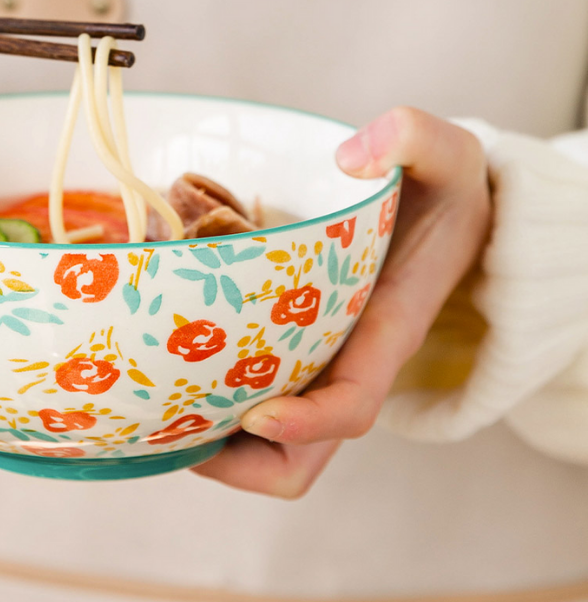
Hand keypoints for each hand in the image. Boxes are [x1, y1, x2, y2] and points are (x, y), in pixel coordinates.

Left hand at [194, 107, 491, 496]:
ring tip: (154, 413)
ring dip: (214, 446)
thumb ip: (413, 138)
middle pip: (299, 458)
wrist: (444, 213)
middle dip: (239, 463)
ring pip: (269, 448)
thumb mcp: (448, 154)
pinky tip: (165, 371)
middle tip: (172, 426)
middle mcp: (349, 365)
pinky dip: (211, 406)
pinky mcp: (293, 354)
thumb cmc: (444, 192)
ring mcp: (318, 366)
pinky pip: (253, 403)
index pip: (352, 405)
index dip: (307, 424)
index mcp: (386, 331)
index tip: (255, 414)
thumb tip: (353, 156)